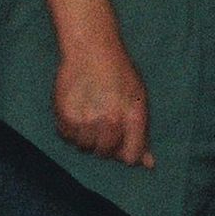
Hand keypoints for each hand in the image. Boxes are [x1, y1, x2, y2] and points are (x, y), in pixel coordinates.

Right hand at [54, 36, 153, 168]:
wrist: (91, 50)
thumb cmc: (118, 74)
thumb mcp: (138, 100)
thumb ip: (141, 135)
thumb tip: (149, 165)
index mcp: (133, 117)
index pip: (131, 156)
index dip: (126, 154)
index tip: (121, 145)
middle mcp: (110, 122)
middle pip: (104, 153)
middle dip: (104, 143)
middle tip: (101, 123)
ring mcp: (87, 120)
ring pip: (84, 146)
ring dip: (85, 136)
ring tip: (88, 114)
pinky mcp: (66, 115)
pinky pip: (66, 136)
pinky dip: (69, 129)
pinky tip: (75, 110)